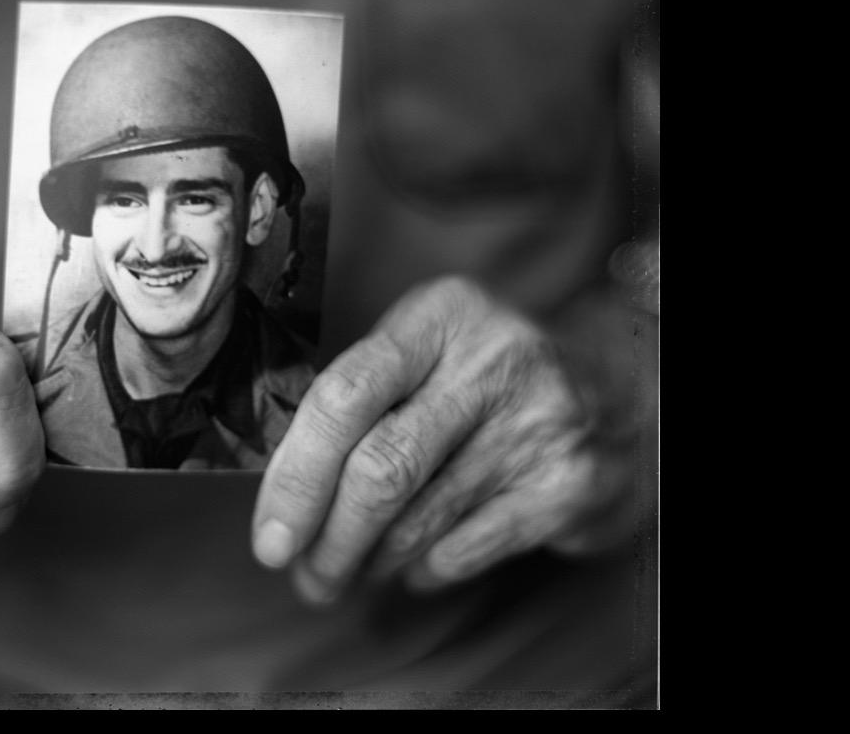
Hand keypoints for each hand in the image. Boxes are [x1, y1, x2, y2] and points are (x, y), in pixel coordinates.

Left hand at [251, 276, 631, 603]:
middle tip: (304, 577)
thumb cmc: (487, 378)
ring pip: (418, 519)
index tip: (269, 537)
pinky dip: (422, 570)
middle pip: (379, 467)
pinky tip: (412, 566)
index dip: (295, 475)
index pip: (343, 395)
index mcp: (439, 314)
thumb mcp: (429, 351)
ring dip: (367, 561)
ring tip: (346, 572)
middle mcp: (492, 360)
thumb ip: (360, 398)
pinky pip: (464, 549)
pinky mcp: (567, 485)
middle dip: (327, 537)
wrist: (622, 391)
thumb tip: (280, 491)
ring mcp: (537, 422)